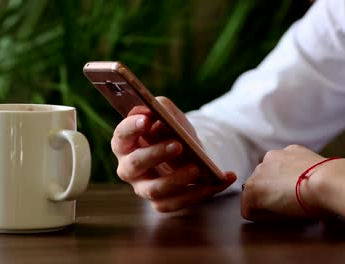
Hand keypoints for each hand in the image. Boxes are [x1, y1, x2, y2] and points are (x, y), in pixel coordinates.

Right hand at [111, 96, 235, 211]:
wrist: (186, 151)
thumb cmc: (170, 130)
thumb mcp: (168, 114)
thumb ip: (161, 108)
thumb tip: (156, 117)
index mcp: (124, 144)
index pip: (121, 136)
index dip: (131, 128)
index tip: (146, 120)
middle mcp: (128, 168)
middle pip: (135, 165)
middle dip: (156, 154)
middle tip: (177, 145)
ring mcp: (144, 188)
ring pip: (155, 190)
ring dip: (176, 179)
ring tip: (197, 167)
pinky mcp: (162, 202)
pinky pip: (179, 202)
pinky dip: (203, 191)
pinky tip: (223, 178)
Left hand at [241, 145, 344, 221]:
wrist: (328, 181)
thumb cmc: (333, 182)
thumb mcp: (320, 173)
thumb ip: (309, 176)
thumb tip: (311, 190)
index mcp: (289, 153)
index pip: (279, 171)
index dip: (286, 189)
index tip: (298, 199)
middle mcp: (271, 158)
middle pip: (265, 180)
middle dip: (274, 194)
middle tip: (291, 207)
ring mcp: (259, 172)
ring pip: (255, 193)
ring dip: (267, 203)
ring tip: (285, 213)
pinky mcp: (252, 190)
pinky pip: (249, 208)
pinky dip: (260, 217)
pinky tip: (276, 219)